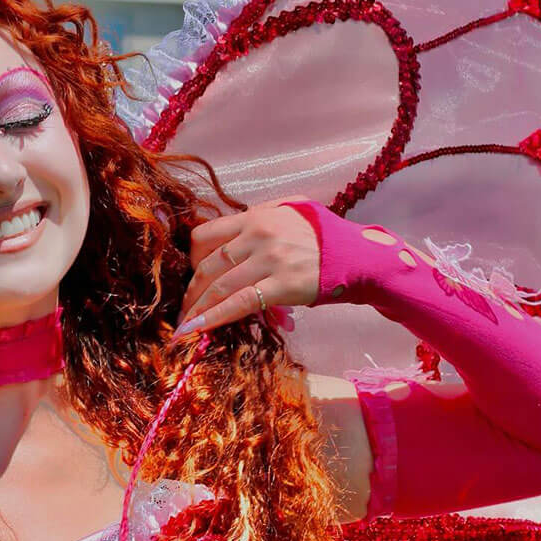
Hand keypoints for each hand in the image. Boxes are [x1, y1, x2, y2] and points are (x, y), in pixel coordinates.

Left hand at [173, 198, 319, 337]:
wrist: (357, 254)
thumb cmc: (322, 235)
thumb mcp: (288, 211)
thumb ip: (257, 217)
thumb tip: (226, 234)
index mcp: (255, 217)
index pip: (204, 235)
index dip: (191, 259)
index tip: (191, 276)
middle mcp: (258, 235)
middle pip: (208, 265)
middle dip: (191, 290)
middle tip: (183, 308)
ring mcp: (270, 260)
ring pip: (219, 286)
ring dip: (197, 309)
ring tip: (184, 325)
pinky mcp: (283, 285)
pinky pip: (240, 303)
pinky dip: (214, 317)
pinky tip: (198, 329)